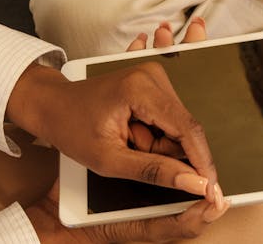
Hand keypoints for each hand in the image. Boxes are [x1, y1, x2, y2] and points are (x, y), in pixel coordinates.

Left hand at [25, 19, 225, 242]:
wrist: (52, 104)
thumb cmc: (71, 127)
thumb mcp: (109, 159)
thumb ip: (154, 171)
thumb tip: (194, 183)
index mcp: (141, 88)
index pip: (188, 129)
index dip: (201, 162)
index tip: (210, 188)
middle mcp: (153, 74)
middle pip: (184, 128)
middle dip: (165, 151)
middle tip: (129, 150)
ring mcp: (154, 74)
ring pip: (177, 125)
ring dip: (157, 142)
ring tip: (125, 137)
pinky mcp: (153, 81)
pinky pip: (168, 116)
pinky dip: (153, 130)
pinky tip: (129, 128)